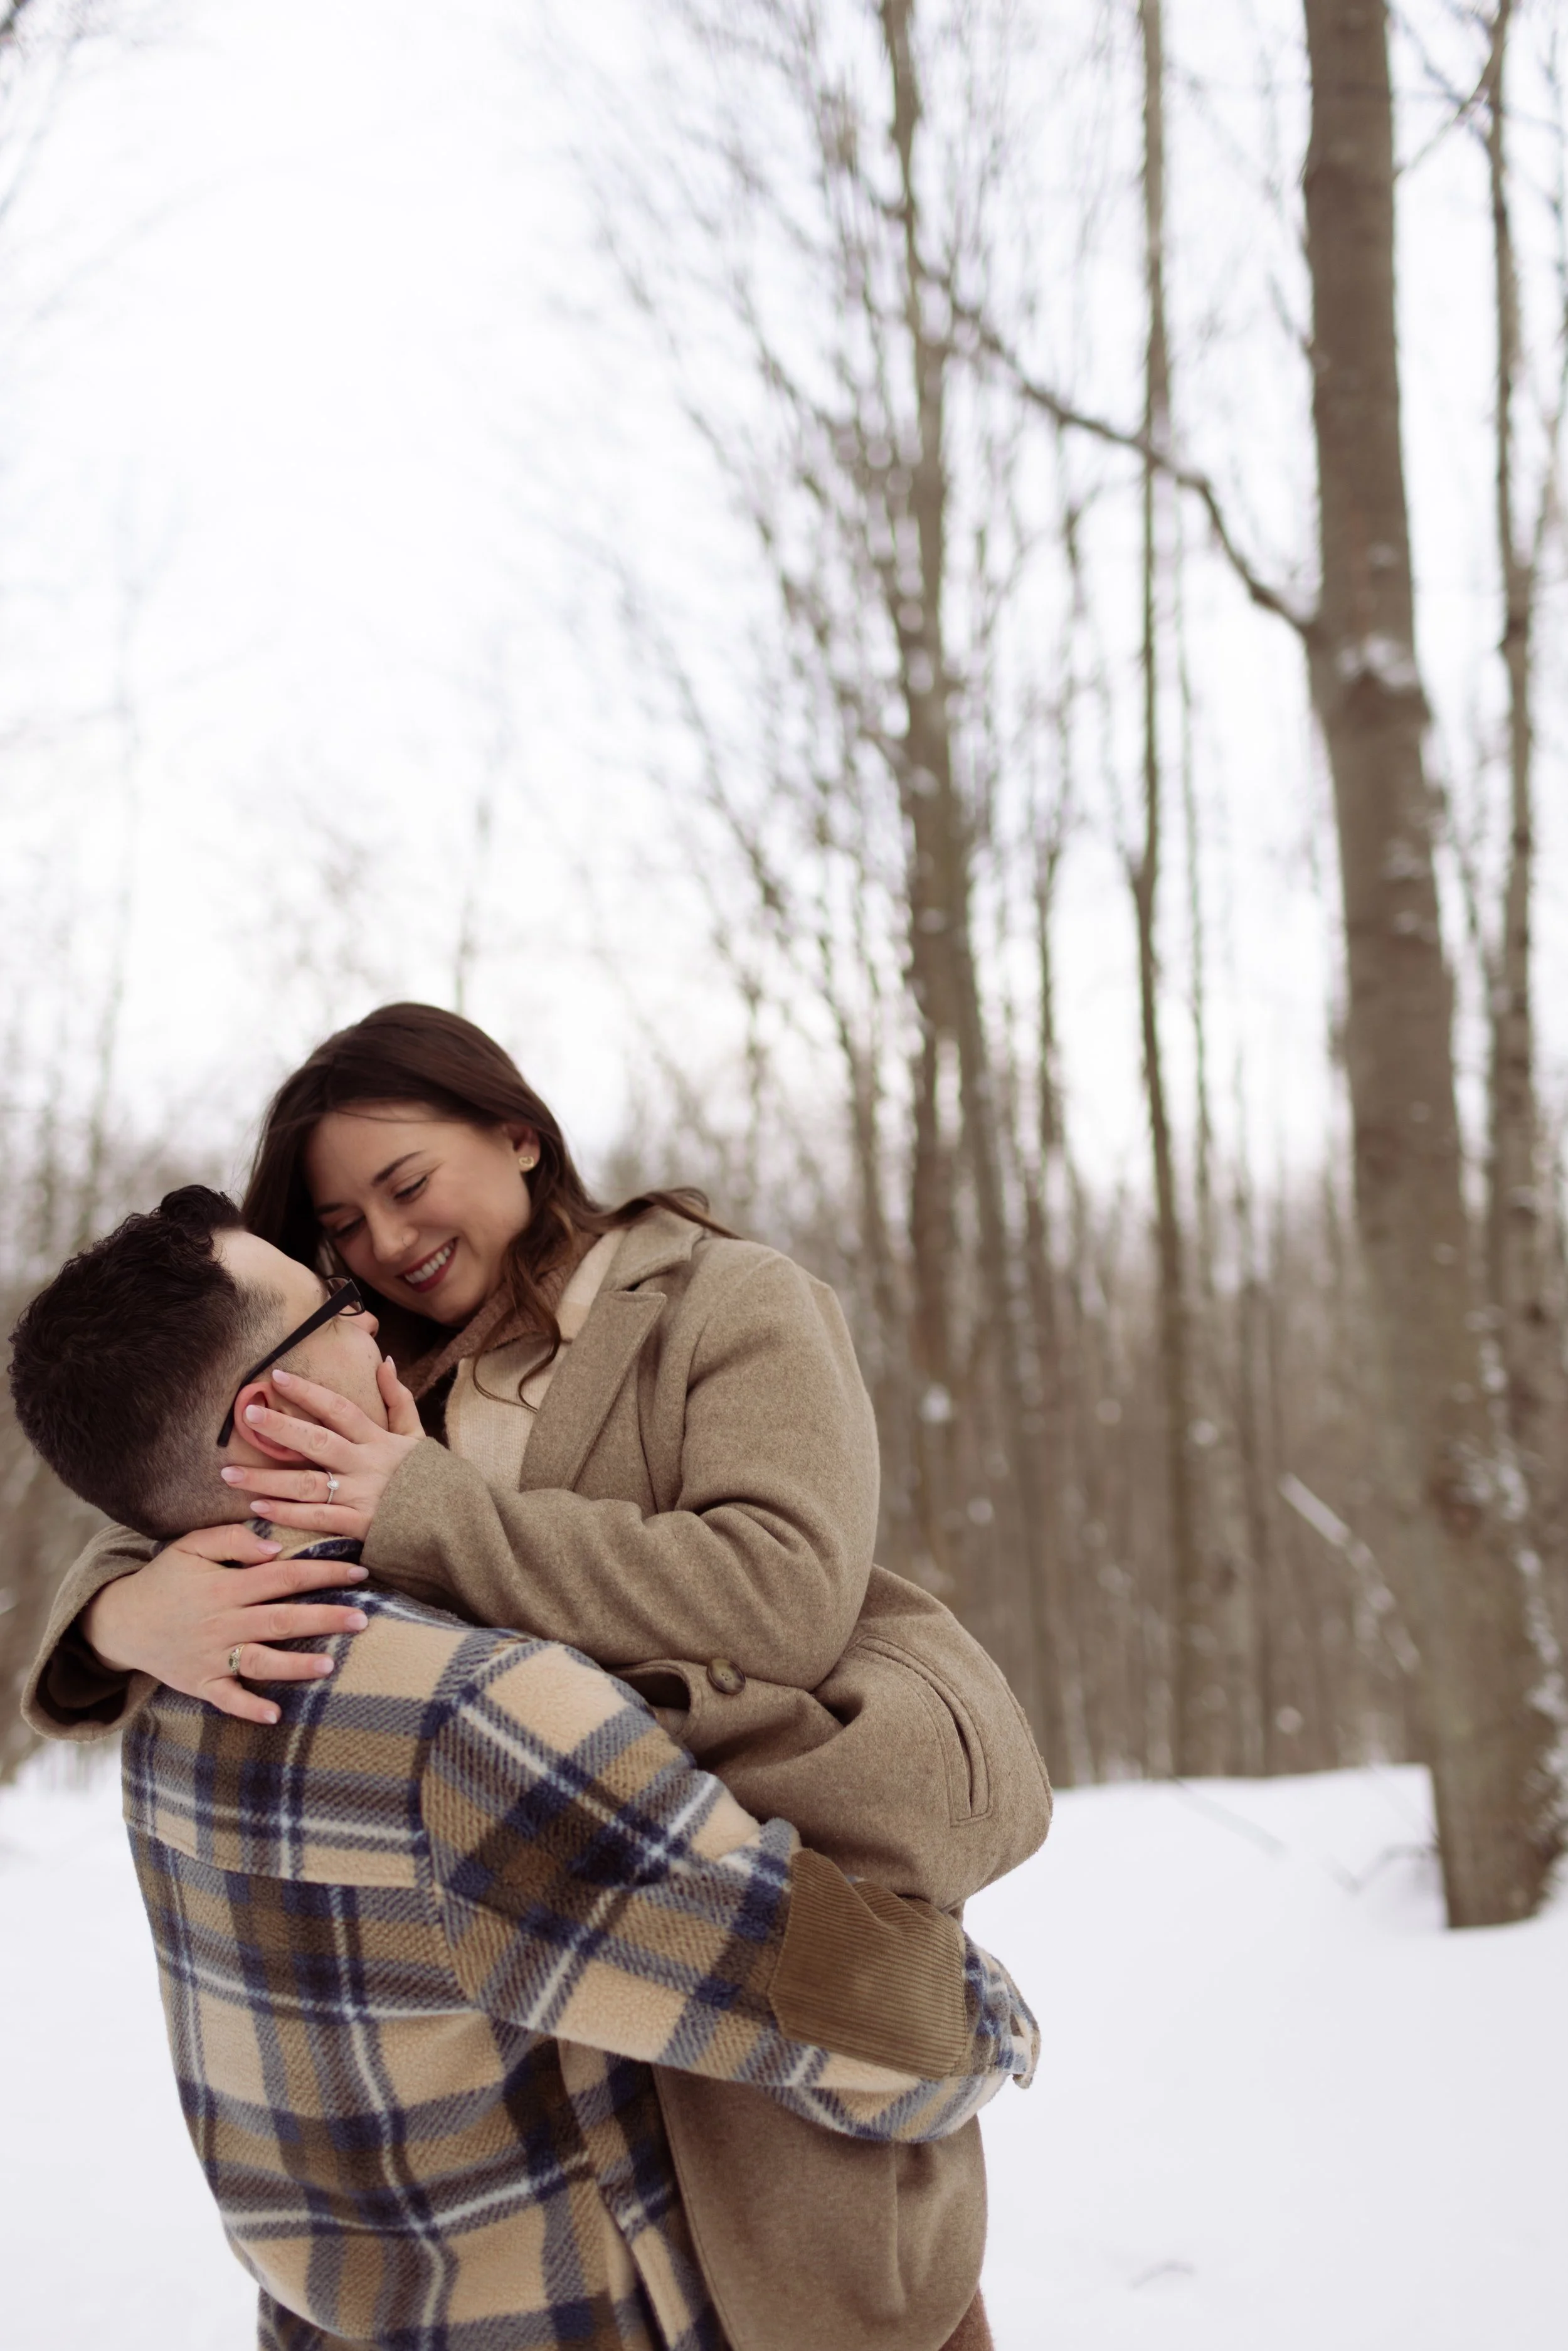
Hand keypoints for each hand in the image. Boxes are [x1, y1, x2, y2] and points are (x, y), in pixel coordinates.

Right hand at [82, 1524, 371, 1727]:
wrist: (120, 1621)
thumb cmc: (165, 1578)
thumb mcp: (191, 1547)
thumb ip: (232, 1540)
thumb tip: (274, 1549)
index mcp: (225, 1587)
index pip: (284, 1577)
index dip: (323, 1572)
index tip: (359, 1571)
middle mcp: (222, 1622)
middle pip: (281, 1619)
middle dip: (324, 1618)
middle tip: (363, 1618)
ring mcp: (212, 1656)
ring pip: (260, 1661)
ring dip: (295, 1665)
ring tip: (330, 1665)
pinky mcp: (200, 1683)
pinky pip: (227, 1699)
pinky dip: (249, 1708)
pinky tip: (275, 1713)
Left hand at [220, 1357, 423, 1539]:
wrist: (452, 1526)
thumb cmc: (431, 1479)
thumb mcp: (417, 1436)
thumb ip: (398, 1400)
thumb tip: (383, 1361)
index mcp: (378, 1440)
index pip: (339, 1409)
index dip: (309, 1392)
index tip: (278, 1376)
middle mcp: (366, 1465)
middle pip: (317, 1441)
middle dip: (280, 1427)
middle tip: (248, 1414)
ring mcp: (361, 1497)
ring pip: (307, 1483)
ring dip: (266, 1478)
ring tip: (230, 1472)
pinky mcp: (359, 1526)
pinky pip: (317, 1518)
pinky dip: (287, 1513)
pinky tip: (258, 1506)